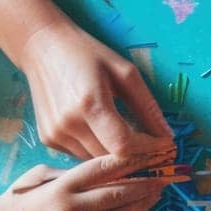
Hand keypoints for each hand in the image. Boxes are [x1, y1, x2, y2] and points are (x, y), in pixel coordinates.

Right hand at [0, 154, 165, 210]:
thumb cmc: (19, 198)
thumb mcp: (41, 175)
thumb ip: (71, 173)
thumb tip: (102, 171)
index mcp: (62, 185)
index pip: (103, 169)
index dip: (129, 162)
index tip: (148, 157)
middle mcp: (70, 208)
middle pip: (116, 194)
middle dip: (144, 186)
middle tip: (164, 180)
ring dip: (140, 207)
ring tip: (156, 197)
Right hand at [22, 21, 173, 159]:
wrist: (42, 48)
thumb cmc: (87, 54)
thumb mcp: (124, 72)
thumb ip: (147, 106)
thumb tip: (167, 135)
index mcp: (90, 104)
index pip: (124, 145)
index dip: (148, 149)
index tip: (165, 145)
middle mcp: (69, 124)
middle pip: (111, 158)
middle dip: (136, 155)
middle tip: (154, 145)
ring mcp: (55, 135)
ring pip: (96, 161)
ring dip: (116, 155)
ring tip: (129, 137)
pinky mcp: (48, 140)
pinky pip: (81, 155)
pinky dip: (97, 150)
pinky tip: (102, 132)